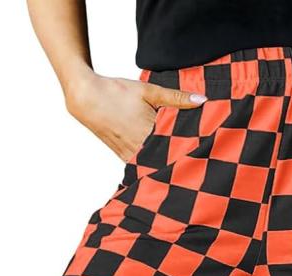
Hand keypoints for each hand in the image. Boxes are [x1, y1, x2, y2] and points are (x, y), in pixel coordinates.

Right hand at [63, 70, 206, 161]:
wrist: (87, 98)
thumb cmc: (118, 92)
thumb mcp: (149, 91)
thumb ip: (177, 97)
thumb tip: (202, 100)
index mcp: (149, 134)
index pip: (177, 149)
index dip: (191, 152)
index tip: (205, 156)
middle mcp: (139, 149)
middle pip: (166, 161)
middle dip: (181, 161)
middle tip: (199, 164)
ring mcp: (129, 155)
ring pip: (153, 166)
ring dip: (166, 166)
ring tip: (183, 168)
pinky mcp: (122, 156)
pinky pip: (141, 166)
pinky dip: (151, 166)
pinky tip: (162, 166)